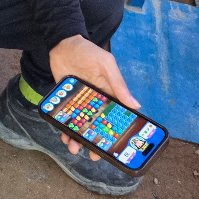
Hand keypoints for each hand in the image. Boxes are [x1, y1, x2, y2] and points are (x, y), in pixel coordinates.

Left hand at [48, 35, 140, 157]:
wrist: (63, 43)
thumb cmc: (88, 51)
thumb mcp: (106, 64)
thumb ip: (118, 84)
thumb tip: (135, 105)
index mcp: (109, 95)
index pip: (116, 118)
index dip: (117, 133)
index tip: (118, 148)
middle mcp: (96, 102)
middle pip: (98, 127)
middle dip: (96, 142)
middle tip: (94, 155)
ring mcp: (80, 102)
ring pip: (81, 126)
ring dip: (79, 139)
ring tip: (74, 147)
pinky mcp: (66, 101)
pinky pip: (67, 118)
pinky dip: (65, 128)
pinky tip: (63, 135)